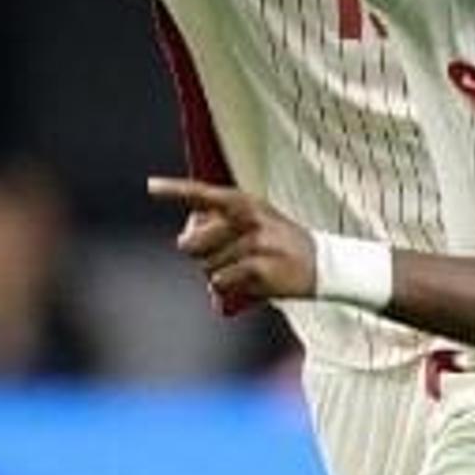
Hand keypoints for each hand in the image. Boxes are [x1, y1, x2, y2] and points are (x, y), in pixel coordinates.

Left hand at [147, 174, 316, 310]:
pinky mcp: (259, 269)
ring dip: (219, 274)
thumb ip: (220, 222)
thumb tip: (186, 238)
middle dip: (199, 255)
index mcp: (245, 202)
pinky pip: (221, 282)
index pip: (204, 193)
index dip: (175, 190)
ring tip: (245, 269)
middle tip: (224, 256)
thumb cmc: (282, 242)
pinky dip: (228, 288)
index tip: (150, 186)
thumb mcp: (257, 219)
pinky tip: (249, 282)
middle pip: (192, 244)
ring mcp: (255, 243)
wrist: (324, 264)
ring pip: (206, 268)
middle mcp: (248, 219)